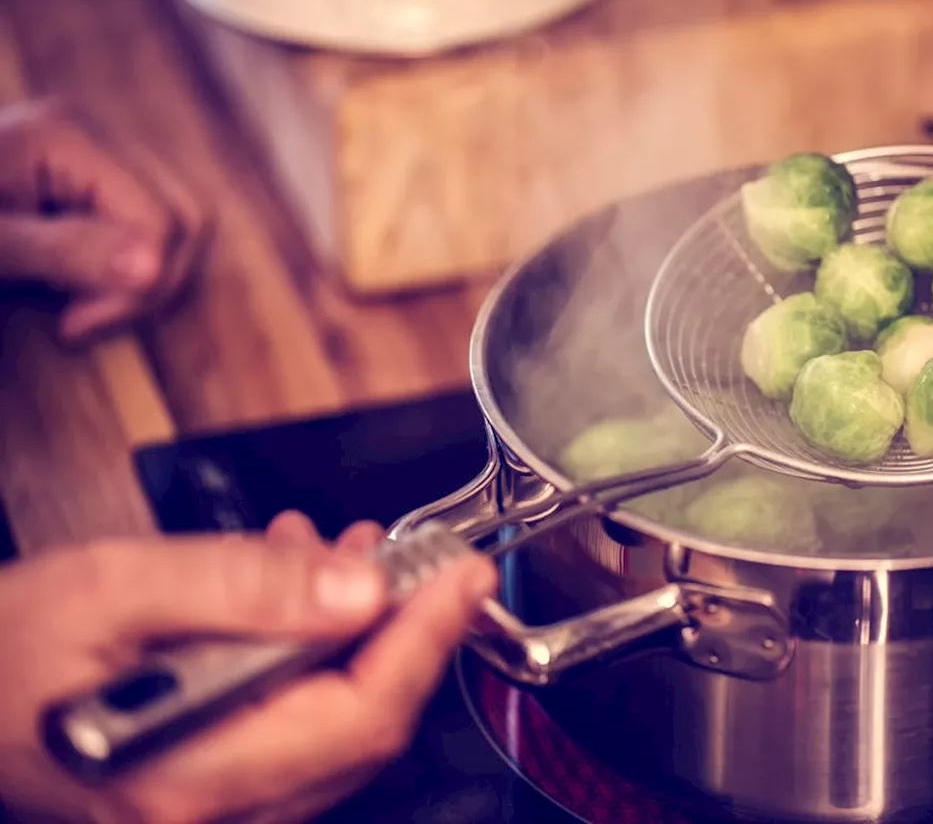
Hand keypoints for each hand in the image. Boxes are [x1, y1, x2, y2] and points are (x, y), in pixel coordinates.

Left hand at [0, 99, 210, 343]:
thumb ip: (64, 250)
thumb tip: (151, 267)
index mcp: (70, 135)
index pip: (161, 222)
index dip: (136, 286)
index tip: (73, 326)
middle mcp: (97, 130)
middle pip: (186, 217)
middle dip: (153, 281)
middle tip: (87, 319)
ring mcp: (100, 149)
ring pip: (181, 222)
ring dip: (147, 276)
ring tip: (83, 305)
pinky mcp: (94, 175)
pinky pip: (154, 221)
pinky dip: (135, 263)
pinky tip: (86, 283)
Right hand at [0, 512, 496, 822]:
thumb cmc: (6, 647)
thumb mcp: (116, 585)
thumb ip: (241, 585)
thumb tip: (360, 586)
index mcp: (189, 774)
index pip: (360, 714)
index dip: (426, 640)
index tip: (465, 578)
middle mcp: (210, 815)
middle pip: (365, 728)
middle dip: (403, 631)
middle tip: (417, 556)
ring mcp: (213, 813)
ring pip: (339, 726)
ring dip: (359, 634)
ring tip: (344, 556)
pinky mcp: (213, 791)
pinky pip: (299, 728)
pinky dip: (317, 657)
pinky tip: (298, 593)